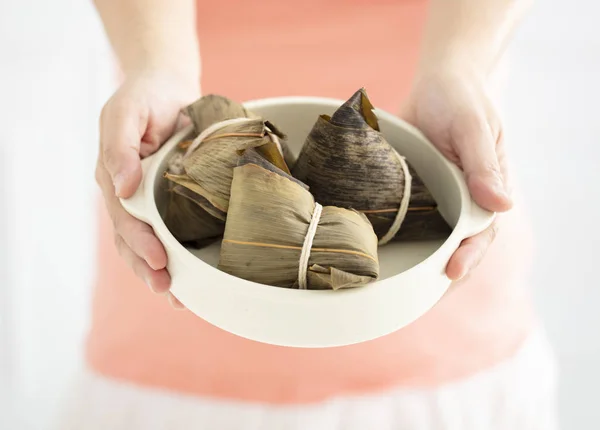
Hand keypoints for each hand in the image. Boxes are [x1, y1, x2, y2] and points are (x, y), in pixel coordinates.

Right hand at [95, 70, 199, 307]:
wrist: (166, 87)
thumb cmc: (144, 98)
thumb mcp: (126, 115)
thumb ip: (120, 148)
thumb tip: (122, 186)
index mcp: (114, 179)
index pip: (125, 219)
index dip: (140, 242)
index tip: (159, 261)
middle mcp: (129, 194)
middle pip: (134, 240)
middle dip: (149, 267)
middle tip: (169, 290)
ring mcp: (148, 199)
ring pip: (149, 243)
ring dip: (160, 271)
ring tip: (178, 297)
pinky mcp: (169, 199)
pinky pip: (170, 231)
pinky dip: (178, 255)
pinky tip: (189, 277)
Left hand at [400, 69, 512, 280]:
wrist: (438, 82)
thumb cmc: (462, 101)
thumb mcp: (473, 128)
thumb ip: (483, 165)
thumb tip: (502, 205)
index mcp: (485, 190)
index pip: (481, 232)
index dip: (468, 255)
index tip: (452, 271)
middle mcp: (462, 200)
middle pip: (455, 245)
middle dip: (440, 271)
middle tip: (417, 295)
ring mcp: (436, 198)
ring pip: (430, 238)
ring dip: (418, 262)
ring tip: (397, 289)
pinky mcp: (412, 192)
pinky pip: (406, 219)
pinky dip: (396, 237)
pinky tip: (377, 253)